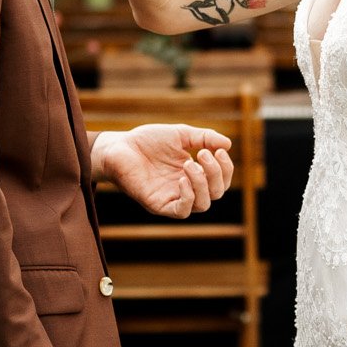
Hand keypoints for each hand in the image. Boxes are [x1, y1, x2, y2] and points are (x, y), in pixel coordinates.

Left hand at [94, 125, 232, 217]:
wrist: (119, 147)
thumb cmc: (147, 141)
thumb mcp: (181, 134)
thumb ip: (204, 138)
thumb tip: (228, 145)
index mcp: (194, 173)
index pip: (221, 180)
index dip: (225, 168)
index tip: (218, 150)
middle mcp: (186, 188)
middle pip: (216, 193)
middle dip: (215, 174)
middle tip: (202, 154)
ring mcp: (173, 198)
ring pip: (203, 204)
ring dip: (202, 183)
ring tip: (189, 163)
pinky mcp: (159, 205)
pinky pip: (182, 211)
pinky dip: (188, 197)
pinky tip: (182, 179)